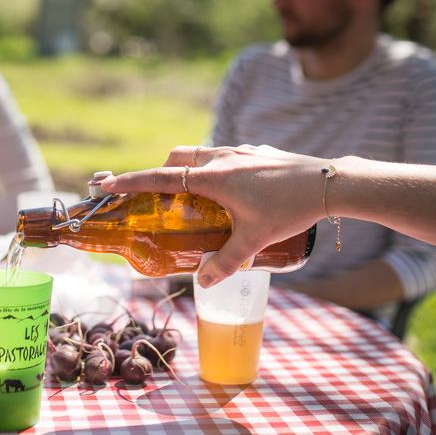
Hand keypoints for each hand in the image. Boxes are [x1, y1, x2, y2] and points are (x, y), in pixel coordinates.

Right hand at [100, 144, 328, 287]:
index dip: (130, 182)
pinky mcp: (257, 153)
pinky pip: (224, 157)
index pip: (160, 177)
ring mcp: (240, 151)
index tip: (105, 184)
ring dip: (188, 171)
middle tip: (158, 198)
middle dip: (161, 174)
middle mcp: (222, 158)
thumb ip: (226, 262)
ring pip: (201, 155)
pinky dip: (214, 170)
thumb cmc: (290, 210)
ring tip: (194, 199)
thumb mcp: (255, 240)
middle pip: (177, 159)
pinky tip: (233, 194)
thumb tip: (203, 283)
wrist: (330, 183)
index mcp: (214, 177)